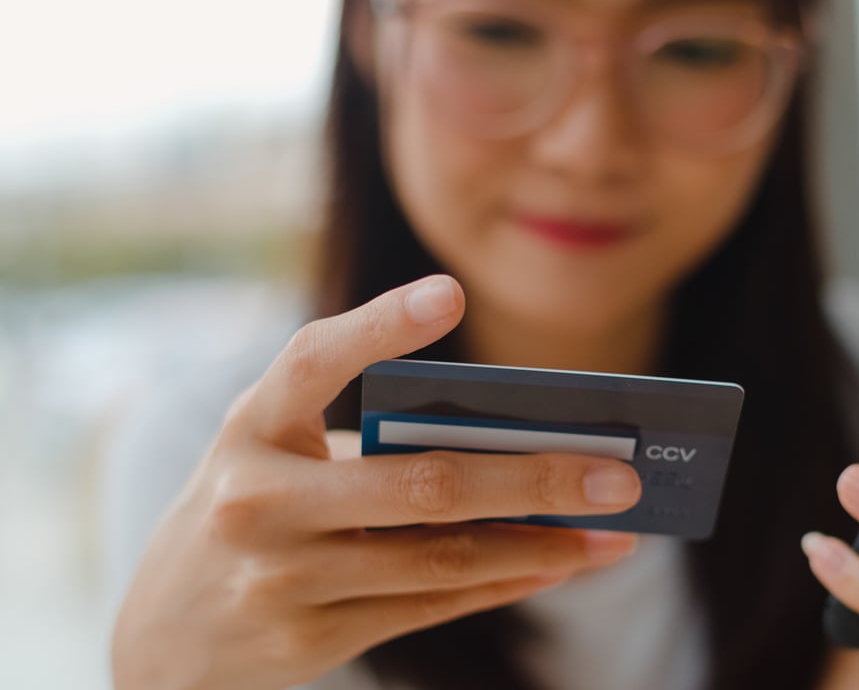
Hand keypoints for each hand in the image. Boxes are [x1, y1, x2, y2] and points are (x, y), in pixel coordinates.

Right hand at [111, 275, 641, 689]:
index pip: (311, 361)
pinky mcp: (306, 639)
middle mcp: (257, 501)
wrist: (164, 635)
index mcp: (249, 426)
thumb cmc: (253, 509)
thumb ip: (372, 443)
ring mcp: (279, 578)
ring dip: (542, 544)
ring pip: (441, 558)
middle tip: (620, 474)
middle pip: (422, 484)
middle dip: (535, 479)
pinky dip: (505, 580)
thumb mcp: (281, 455)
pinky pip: (430, 605)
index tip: (451, 293)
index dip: (379, 325)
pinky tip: (560, 562)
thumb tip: (523, 448)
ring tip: (615, 530)